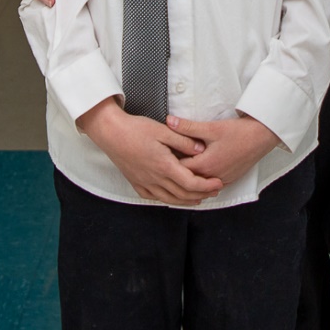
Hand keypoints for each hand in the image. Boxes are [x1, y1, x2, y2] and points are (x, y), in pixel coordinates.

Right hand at [78, 99, 222, 205]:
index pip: (191, 183)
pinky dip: (168, 199)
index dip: (206, 185)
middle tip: (214, 191)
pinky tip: (173, 197)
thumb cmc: (136, 129)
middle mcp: (155, 178)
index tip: (218, 183)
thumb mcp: (163, 130)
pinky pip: (155, 197)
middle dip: (201, 195)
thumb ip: (184, 140)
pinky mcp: (136, 183)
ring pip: (170, 199)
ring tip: (199, 198)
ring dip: (187, 200)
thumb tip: (201, 149)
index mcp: (164, 166)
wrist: (111, 133)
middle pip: (183, 194)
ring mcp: (145, 183)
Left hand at [169, 115, 281, 187]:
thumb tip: (169, 122)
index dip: (169, 161)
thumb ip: (187, 126)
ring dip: (190, 176)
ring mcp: (222, 180)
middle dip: (177, 169)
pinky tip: (199, 170)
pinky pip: (210, 184)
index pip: (178, 169)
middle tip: (167, 159)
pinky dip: (202, 179)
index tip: (162, 154)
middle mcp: (213, 176)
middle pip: (187, 178)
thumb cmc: (240, 132)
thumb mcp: (211, 127)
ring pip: (199, 183)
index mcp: (206, 165)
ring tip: (180, 165)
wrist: (263, 136)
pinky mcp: (229, 179)